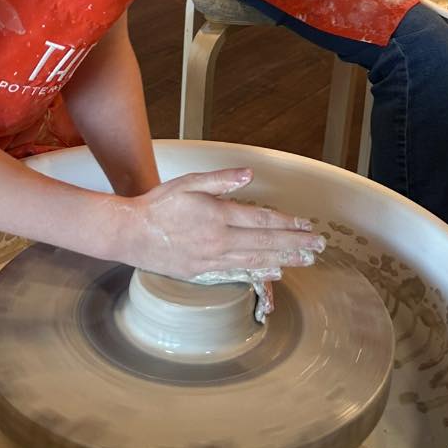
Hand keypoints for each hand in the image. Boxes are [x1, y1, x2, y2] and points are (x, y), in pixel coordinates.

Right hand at [114, 168, 323, 280]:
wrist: (129, 234)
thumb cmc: (157, 206)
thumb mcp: (188, 183)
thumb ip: (221, 180)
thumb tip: (249, 175)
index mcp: (217, 215)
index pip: (262, 219)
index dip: (288, 223)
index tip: (307, 224)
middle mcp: (218, 240)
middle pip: (265, 241)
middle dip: (295, 243)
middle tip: (318, 246)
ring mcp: (211, 259)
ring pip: (255, 259)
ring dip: (284, 259)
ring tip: (305, 260)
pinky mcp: (202, 273)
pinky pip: (237, 271)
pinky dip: (259, 271)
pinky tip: (274, 271)